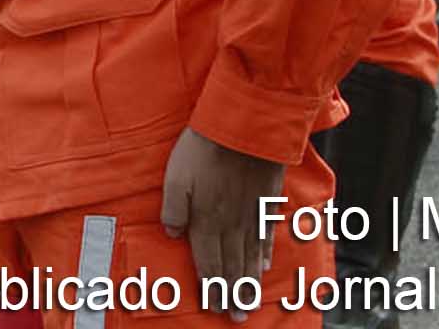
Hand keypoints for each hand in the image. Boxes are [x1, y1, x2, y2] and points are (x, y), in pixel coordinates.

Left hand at [160, 128, 284, 319]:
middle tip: (236, 317)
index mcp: (206, 221)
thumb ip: (172, 208)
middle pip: (232, 268)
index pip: (208, 263)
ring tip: (249, 303)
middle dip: (232, 295)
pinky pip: (265, 238)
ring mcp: (251, 217)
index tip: (215, 307)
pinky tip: (263, 268)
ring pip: (250, 259)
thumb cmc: (203, 149)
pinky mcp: (266, 204)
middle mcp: (231, 225)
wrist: (244, 127)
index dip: (211, 287)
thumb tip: (172, 234)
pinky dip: (264, 257)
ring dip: (249, 284)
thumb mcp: (174, 176)